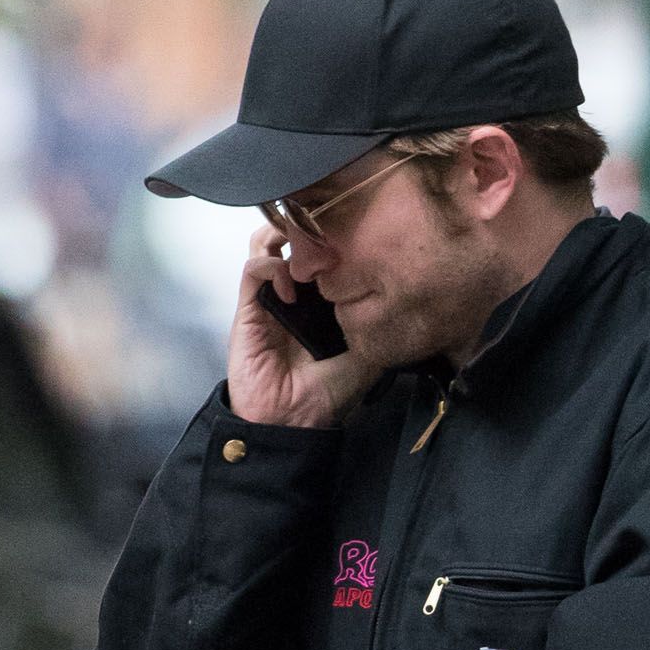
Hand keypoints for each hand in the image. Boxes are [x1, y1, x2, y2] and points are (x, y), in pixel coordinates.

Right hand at [226, 224, 379, 432]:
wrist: (291, 422)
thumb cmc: (326, 397)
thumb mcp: (368, 358)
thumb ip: (379, 327)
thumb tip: (400, 298)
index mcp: (322, 303)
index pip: (324, 253)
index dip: (335, 237)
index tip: (355, 236)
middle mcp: (296, 295)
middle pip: (294, 239)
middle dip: (309, 226)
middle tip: (328, 232)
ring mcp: (271, 298)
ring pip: (268, 243)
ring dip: (285, 235)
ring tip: (305, 249)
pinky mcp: (248, 308)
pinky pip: (253, 269)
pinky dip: (269, 266)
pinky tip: (289, 289)